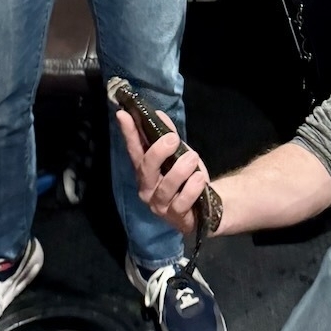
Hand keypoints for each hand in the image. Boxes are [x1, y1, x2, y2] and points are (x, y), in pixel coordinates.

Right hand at [116, 108, 210, 236]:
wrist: (206, 207)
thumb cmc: (186, 178)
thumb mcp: (179, 155)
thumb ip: (169, 136)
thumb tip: (159, 115)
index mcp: (145, 171)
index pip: (134, 150)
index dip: (128, 133)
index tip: (123, 114)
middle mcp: (147, 188)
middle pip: (146, 168)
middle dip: (158, 151)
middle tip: (173, 138)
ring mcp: (160, 204)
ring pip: (166, 185)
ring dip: (181, 168)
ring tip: (193, 157)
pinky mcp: (175, 216)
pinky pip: (182, 200)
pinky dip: (192, 187)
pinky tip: (199, 178)